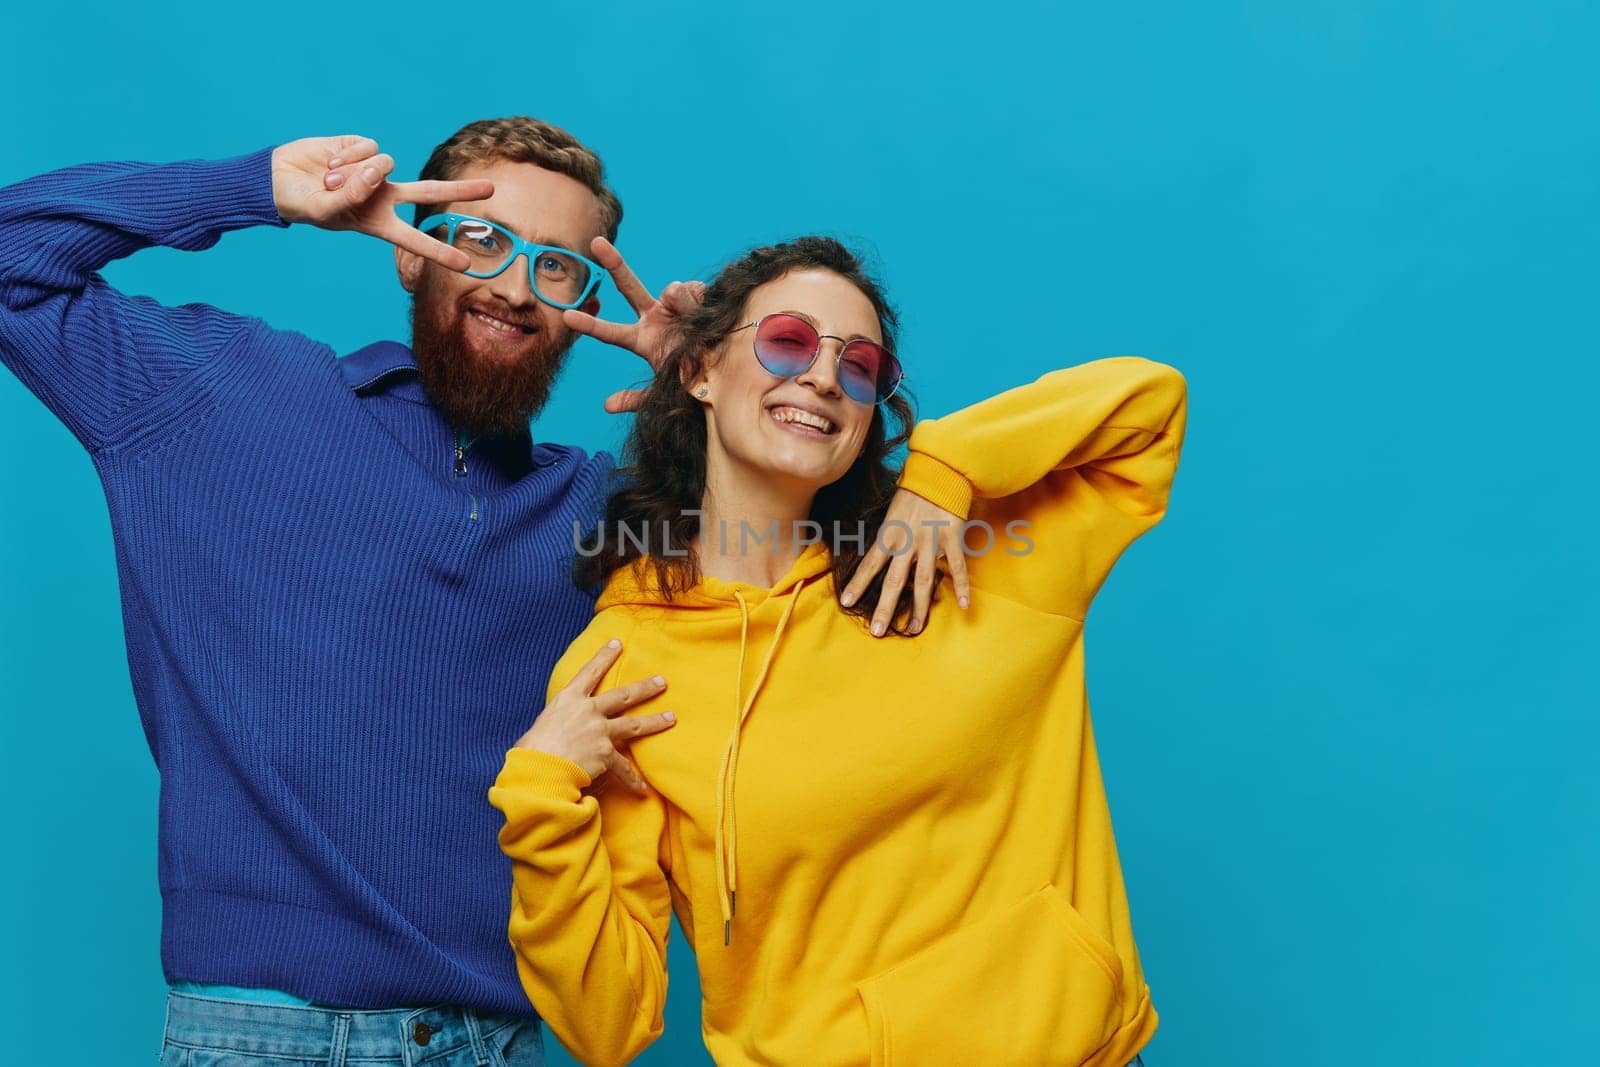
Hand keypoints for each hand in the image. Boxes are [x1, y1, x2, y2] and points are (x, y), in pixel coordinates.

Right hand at [270, 135, 491, 271]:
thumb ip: (352, 196)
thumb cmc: (302, 204)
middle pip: (430, 192)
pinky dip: (346, 156)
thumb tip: (378, 171)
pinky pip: (368, 148)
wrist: (279, 179)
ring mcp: (375, 171)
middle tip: (492, 188)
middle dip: (460, 190)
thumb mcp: (325, 211)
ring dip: (353, 172)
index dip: (439, 253)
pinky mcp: (362, 147)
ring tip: (329, 180)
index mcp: (378, 223)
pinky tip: (330, 161)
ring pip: (385, 164)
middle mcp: (384, 196)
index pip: (414, 240)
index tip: (466, 265)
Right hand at [512, 639, 675, 792]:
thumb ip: (556, 724)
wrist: (538, 770)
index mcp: (567, 700)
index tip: (618, 643)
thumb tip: (557, 732)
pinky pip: (624, 768)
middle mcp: (587, 711)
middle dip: (644, 687)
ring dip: (654, 721)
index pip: (589, 672)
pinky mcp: (606, 753)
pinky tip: (642, 789)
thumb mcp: (540, 727)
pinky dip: (632, 780)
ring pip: (634, 724)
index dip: (604, 656)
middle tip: (661, 681)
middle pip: (622, 695)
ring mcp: (599, 730)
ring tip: (670, 718)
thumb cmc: (531, 751)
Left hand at [560, 237, 706, 412]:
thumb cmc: (692, 381)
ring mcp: (673, 305)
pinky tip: (707, 315)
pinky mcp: (696, 295)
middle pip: (629, 286)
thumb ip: (635, 399)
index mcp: (641, 339)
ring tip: (697, 326)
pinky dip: (701, 302)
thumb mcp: (661, 394)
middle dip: (614, 263)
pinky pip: (694, 291)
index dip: (590, 324)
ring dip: (684, 306)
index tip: (566, 317)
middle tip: (596, 242)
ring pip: (673, 292)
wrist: (726, 370)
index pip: (610, 331)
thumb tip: (606, 405)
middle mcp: (653, 316)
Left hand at [839, 489, 971, 636]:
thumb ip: (888, 539)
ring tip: (914, 629)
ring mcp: (930, 542)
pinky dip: (962, 586)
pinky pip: (958, 567)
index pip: (870, 564)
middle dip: (884, 608)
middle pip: (894, 581)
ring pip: (923, 581)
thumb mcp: (891, 515)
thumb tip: (880, 559)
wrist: (938, 473)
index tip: (846, 602)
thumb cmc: (912, 494)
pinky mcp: (951, 539)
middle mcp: (907, 543)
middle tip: (877, 631)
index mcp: (889, 535)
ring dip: (919, 608)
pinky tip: (964, 606)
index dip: (857, 584)